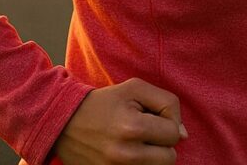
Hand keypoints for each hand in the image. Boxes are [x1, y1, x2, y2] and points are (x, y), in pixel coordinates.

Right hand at [49, 77, 187, 163]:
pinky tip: (127, 153)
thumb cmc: (104, 102)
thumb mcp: (135, 88)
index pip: (173, 135)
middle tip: (145, 132)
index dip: (167, 123)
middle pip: (169, 159)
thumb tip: (183, 135)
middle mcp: (124, 154)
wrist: (63, 121)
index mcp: (132, 128)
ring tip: (135, 143)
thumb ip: (167, 103)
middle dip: (162, 144)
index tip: (151, 117)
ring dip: (152, 157)